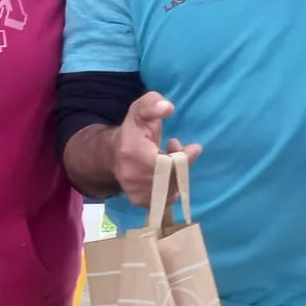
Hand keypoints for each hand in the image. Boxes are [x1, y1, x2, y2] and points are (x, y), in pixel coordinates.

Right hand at [112, 91, 201, 207]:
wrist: (111, 154)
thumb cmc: (132, 131)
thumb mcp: (140, 110)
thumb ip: (152, 104)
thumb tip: (168, 108)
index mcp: (132, 151)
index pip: (166, 163)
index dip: (184, 158)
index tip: (194, 148)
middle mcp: (131, 175)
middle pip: (170, 178)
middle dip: (181, 164)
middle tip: (178, 149)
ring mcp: (134, 191)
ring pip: (170, 190)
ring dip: (177, 175)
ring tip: (170, 159)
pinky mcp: (139, 201)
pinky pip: (165, 199)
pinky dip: (171, 187)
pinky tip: (166, 174)